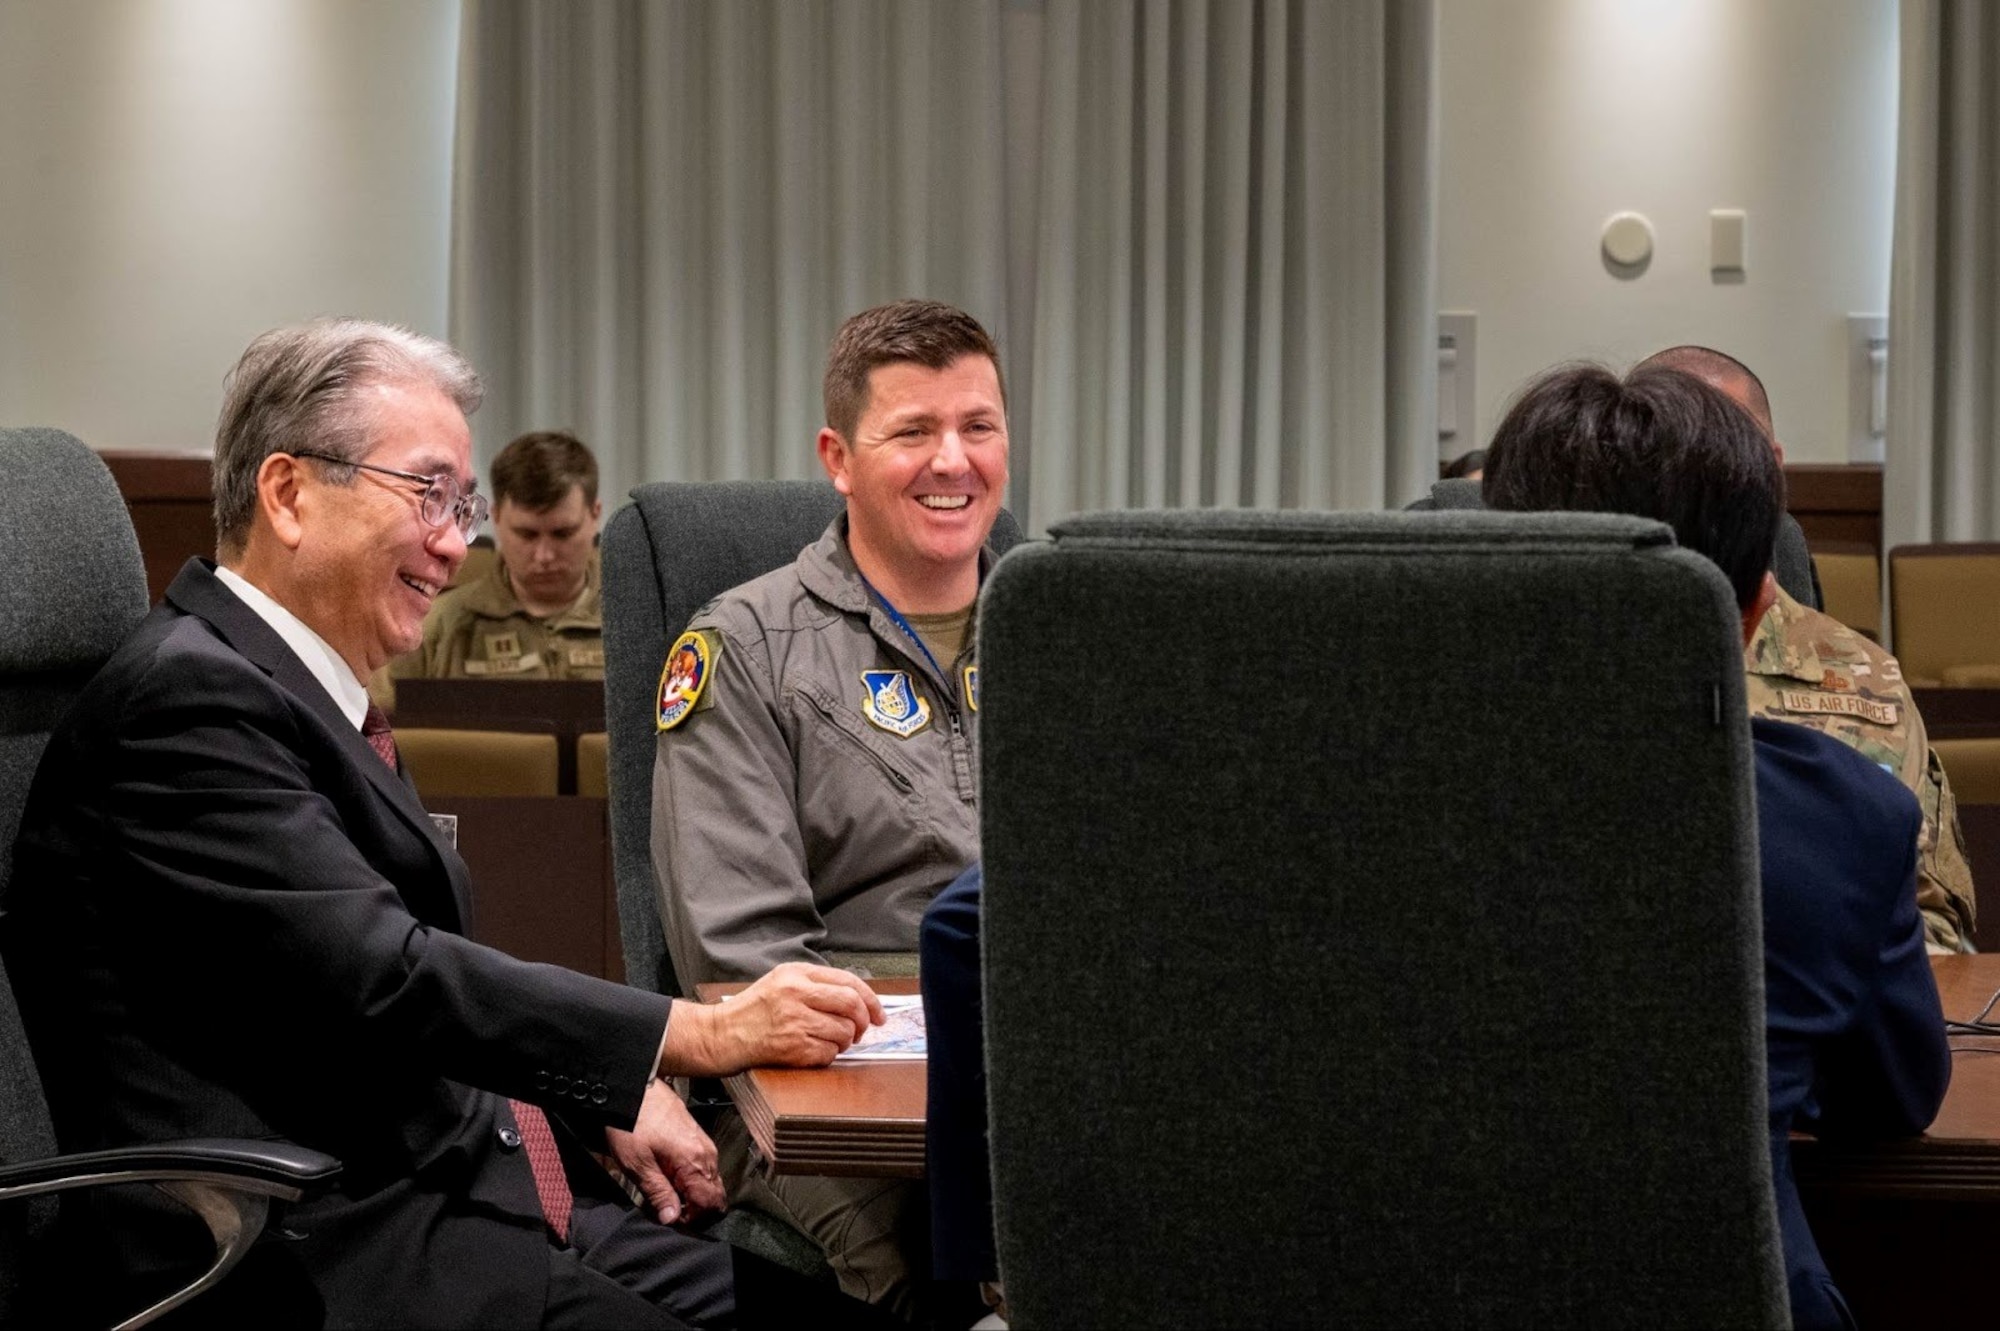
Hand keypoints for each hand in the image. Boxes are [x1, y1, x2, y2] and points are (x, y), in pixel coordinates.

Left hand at [603, 1079, 725, 1225]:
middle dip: (695, 1208)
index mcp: (695, 1163)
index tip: (670, 1218)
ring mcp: (704, 1144)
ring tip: (665, 1192)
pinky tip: (669, 1176)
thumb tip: (672, 1219)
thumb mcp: (638, 1164)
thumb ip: (658, 1193)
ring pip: (710, 1181)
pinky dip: (691, 1178)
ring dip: (692, 1193)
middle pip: (715, 1194)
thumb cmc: (632, 1123)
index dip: (692, 1219)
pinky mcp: (698, 1137)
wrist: (634, 1088)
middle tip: (668, 1209)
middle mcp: (707, 1154)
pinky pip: (704, 1167)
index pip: (710, 1204)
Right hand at [664, 962, 884, 1075]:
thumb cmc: (751, 1012)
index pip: (848, 981)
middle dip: (863, 1022)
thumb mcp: (781, 982)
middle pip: (851, 1004)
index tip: (878, 1013)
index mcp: (796, 973)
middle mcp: (796, 993)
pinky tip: (812, 1051)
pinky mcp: (791, 1047)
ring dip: (843, 1041)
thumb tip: (857, 998)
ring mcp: (794, 1020)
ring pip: (843, 1031)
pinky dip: (827, 1056)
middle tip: (861, 1031)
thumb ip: (815, 985)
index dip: (870, 999)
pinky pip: (828, 1054)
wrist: (719, 1034)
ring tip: (828, 1041)